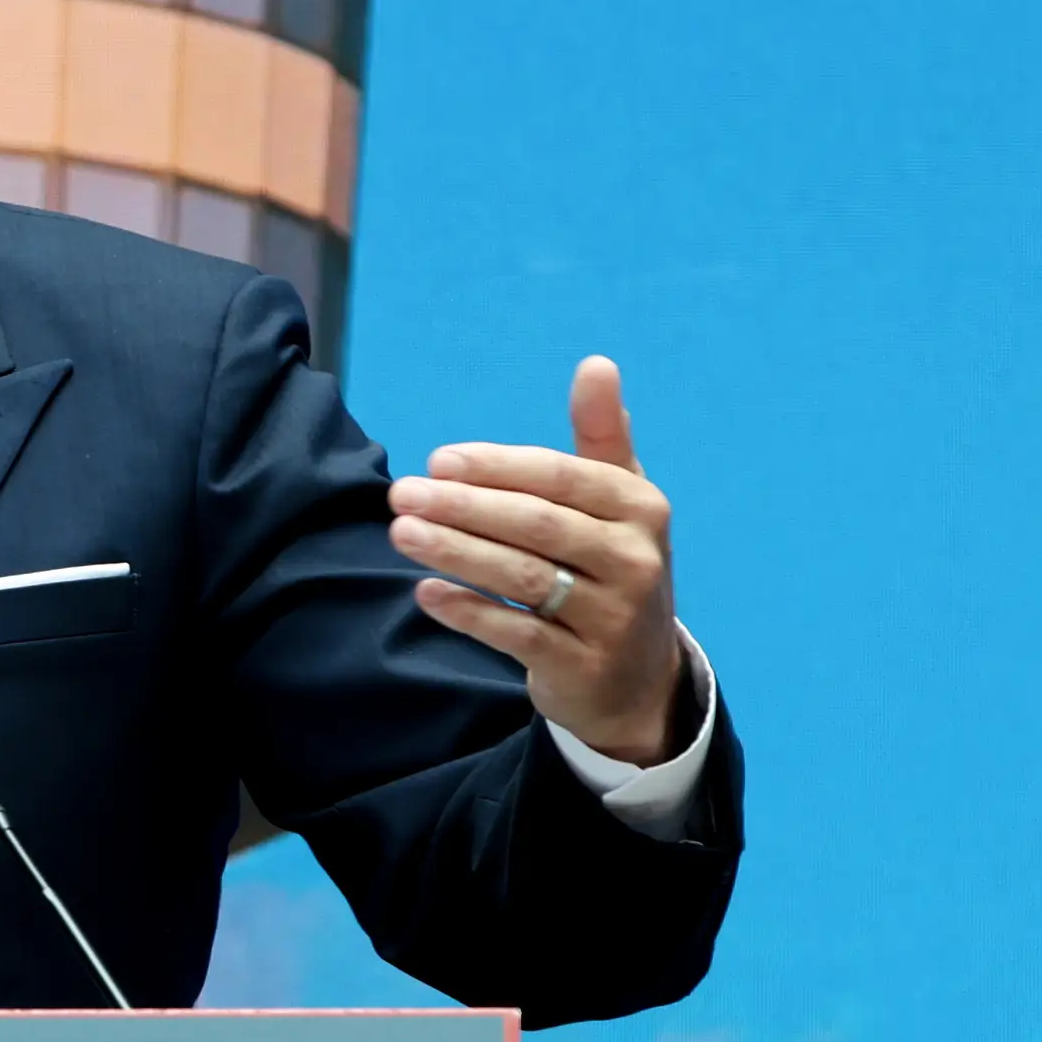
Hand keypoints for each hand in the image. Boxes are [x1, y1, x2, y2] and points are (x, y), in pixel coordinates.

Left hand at [387, 356, 688, 765]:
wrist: (638, 678)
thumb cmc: (612, 569)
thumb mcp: (619, 503)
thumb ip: (601, 436)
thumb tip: (596, 363)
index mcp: (640, 509)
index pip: (560, 478)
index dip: (496, 467)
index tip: (437, 460)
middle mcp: (634, 561)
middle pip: (538, 525)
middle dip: (465, 507)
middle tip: (401, 493)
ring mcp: (613, 618)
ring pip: (524, 578)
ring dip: (457, 553)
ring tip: (401, 533)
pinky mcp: (583, 667)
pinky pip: (519, 635)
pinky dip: (470, 613)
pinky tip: (426, 592)